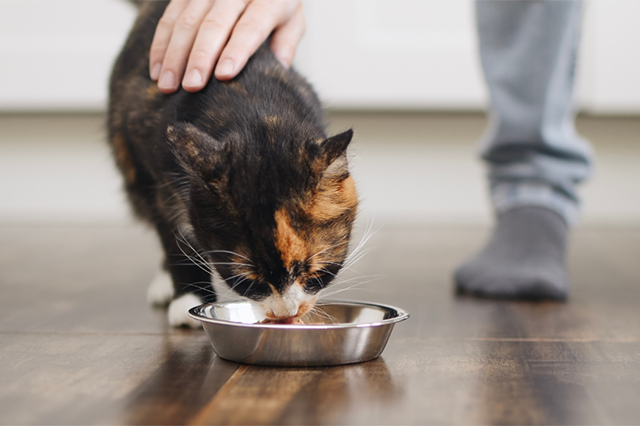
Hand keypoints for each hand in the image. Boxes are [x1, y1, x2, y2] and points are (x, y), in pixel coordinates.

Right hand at [149, 0, 304, 93]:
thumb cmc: (276, 6)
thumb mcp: (292, 21)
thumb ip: (286, 44)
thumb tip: (278, 69)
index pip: (251, 25)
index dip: (237, 49)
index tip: (224, 75)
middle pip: (215, 24)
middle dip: (200, 57)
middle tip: (191, 87)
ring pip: (187, 20)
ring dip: (174, 54)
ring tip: (168, 85)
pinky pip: (170, 16)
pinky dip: (161, 45)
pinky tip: (157, 70)